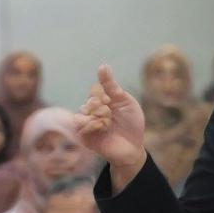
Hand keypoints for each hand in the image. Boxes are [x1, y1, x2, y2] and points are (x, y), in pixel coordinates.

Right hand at [74, 65, 146, 187]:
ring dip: (97, 115)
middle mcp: (93, 110)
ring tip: (108, 122)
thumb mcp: (125, 102)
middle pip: (90, 100)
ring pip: (82, 112)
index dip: (102, 93)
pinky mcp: (84, 135)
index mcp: (103, 101)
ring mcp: (88, 123)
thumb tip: (102, 65)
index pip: (96, 89)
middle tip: (110, 113)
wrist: (133, 147)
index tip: (109, 99)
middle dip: (101, 106)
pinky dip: (93, 124)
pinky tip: (103, 128)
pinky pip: (80, 125)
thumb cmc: (131, 123)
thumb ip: (112, 86)